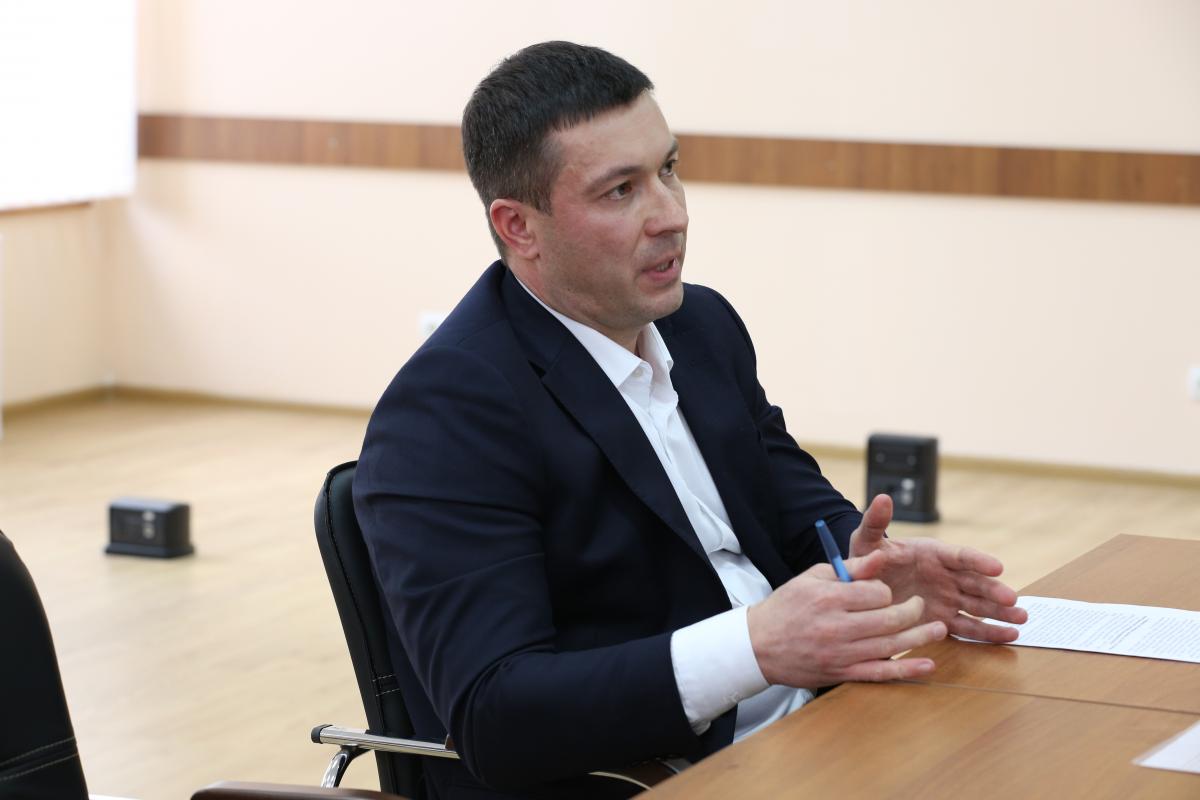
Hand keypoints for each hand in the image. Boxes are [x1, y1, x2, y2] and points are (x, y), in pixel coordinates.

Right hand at [747, 552, 947, 686]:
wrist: (759, 645)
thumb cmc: (787, 606)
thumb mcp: (812, 578)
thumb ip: (850, 569)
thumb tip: (882, 557)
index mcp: (829, 598)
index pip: (876, 593)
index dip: (886, 591)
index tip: (883, 592)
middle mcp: (837, 626)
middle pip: (889, 619)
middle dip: (912, 611)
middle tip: (919, 605)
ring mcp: (841, 653)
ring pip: (890, 645)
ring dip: (920, 637)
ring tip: (938, 629)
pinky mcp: (842, 673)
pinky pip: (880, 673)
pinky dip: (907, 670)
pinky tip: (927, 665)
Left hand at [849, 494, 1028, 641]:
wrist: (862, 583)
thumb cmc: (866, 557)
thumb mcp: (866, 539)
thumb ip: (875, 522)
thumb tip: (882, 497)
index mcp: (931, 553)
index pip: (959, 556)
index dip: (978, 561)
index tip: (998, 567)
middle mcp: (945, 575)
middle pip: (976, 582)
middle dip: (995, 591)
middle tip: (1012, 600)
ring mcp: (947, 598)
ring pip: (979, 605)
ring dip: (1000, 613)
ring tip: (1021, 620)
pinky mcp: (943, 618)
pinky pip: (969, 627)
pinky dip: (988, 632)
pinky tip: (1009, 636)